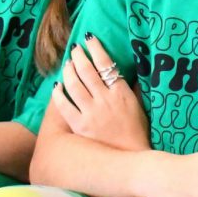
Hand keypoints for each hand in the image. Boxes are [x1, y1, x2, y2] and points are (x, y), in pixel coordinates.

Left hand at [55, 35, 149, 150]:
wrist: (130, 157)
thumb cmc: (137, 131)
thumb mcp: (140, 105)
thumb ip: (135, 88)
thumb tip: (132, 72)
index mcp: (121, 92)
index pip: (106, 64)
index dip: (96, 49)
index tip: (90, 39)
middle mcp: (105, 99)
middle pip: (87, 71)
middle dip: (79, 56)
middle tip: (75, 49)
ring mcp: (91, 112)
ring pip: (74, 85)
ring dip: (69, 71)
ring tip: (67, 64)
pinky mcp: (80, 126)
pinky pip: (64, 106)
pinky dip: (59, 94)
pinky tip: (57, 87)